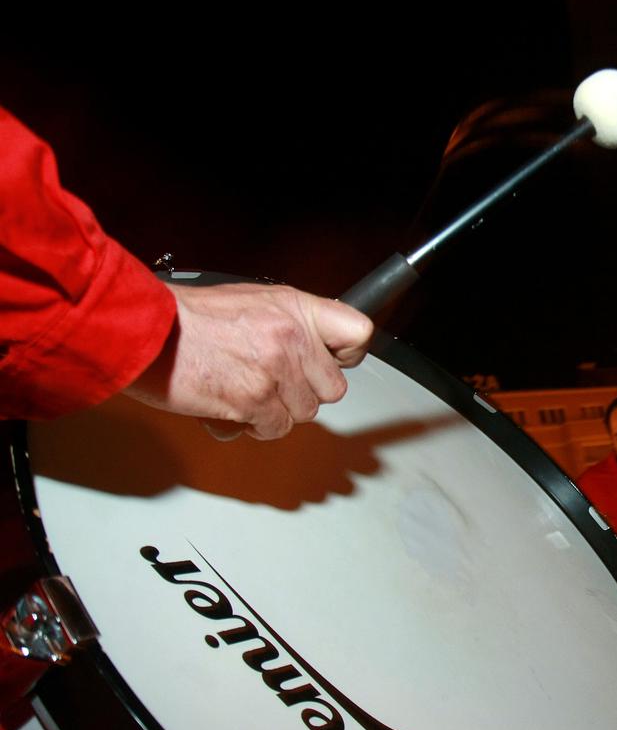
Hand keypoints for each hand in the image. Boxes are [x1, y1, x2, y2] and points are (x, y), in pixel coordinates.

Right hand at [122, 283, 372, 439]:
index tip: (334, 362)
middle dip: (303, 392)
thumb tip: (313, 347)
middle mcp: (292, 337)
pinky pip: (274, 428)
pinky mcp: (255, 400)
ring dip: (276, 410)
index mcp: (296, 308)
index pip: (358, 333)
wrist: (145, 330)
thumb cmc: (187, 317)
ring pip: (304, 413)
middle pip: (332, 388)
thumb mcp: (251, 301)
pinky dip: (253, 424)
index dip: (347, 355)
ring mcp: (276, 370)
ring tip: (244, 390)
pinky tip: (231, 404)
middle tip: (273, 382)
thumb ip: (288, 324)